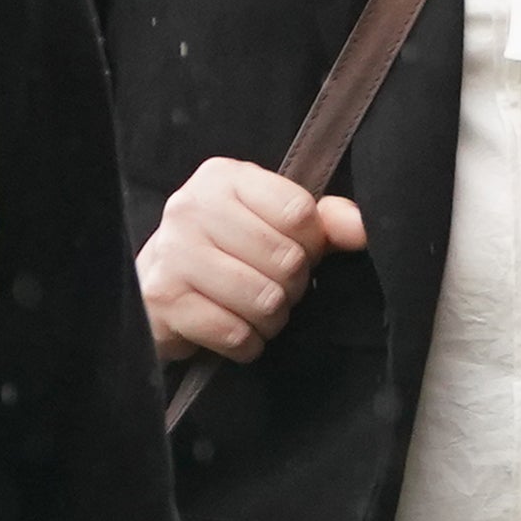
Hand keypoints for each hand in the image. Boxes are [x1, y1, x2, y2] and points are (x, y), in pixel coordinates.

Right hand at [137, 158, 366, 364]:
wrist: (157, 289)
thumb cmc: (226, 252)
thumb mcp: (273, 224)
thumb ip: (324, 221)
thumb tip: (363, 229)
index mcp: (223, 177)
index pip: (299, 213)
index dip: (311, 244)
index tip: (294, 252)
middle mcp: (191, 207)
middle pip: (286, 259)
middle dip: (291, 287)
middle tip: (271, 287)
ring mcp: (172, 254)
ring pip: (264, 300)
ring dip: (271, 319)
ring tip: (253, 310)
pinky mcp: (162, 301)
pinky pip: (236, 334)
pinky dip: (246, 343)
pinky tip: (232, 329)